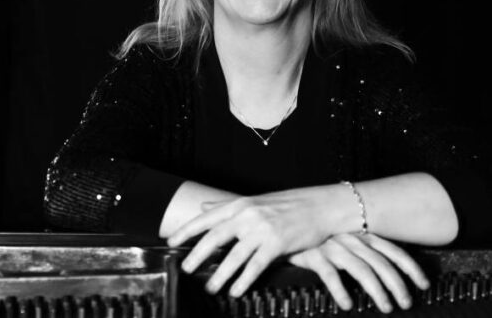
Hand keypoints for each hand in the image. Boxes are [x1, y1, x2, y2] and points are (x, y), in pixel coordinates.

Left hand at [166, 187, 335, 295]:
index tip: (171, 241)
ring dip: (220, 274)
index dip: (187, 229)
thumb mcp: (257, 201)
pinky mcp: (277, 243)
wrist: (320, 206)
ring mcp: (262, 229)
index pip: (208, 217)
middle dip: (198, 255)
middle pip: (215, 237)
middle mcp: (248, 214)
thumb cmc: (289, 204)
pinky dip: (244, 280)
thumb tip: (204, 207)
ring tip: (211, 287)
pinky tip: (236, 290)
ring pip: (234, 256)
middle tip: (186, 269)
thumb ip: (229, 207)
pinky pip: (255, 266)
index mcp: (242, 204)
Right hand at [288, 233, 428, 313]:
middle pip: (381, 263)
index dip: (411, 267)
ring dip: (377, 290)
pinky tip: (347, 303)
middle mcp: (351, 239)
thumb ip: (365, 251)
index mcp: (362, 235)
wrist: (288, 225)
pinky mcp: (314, 254)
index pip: (393, 250)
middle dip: (397, 284)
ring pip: (361, 269)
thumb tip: (387, 272)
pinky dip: (340, 290)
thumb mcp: (347, 238)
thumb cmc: (321, 236)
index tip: (424, 283)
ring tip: (386, 307)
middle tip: (406, 302)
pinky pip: (329, 274)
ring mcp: (333, 246)